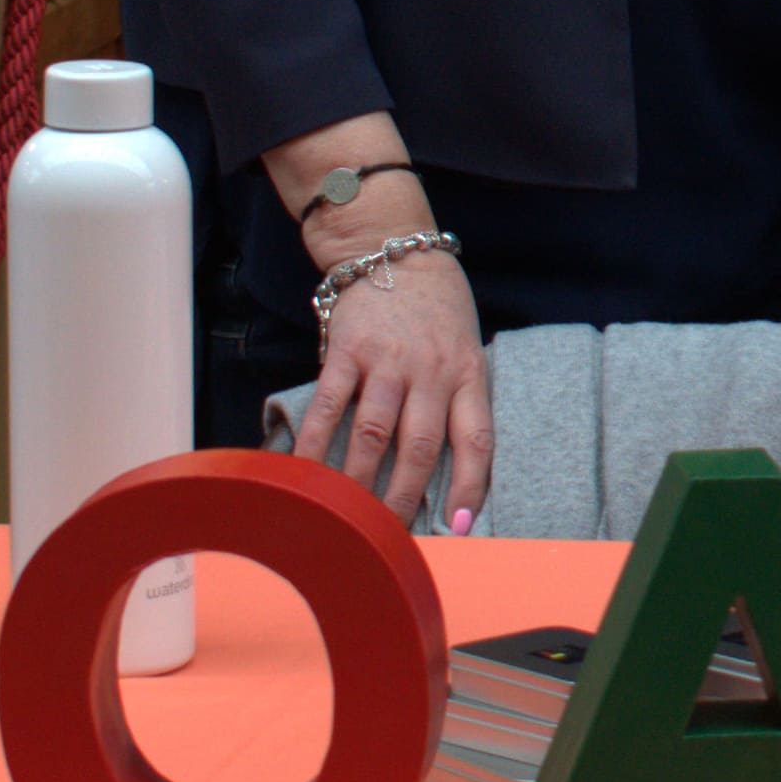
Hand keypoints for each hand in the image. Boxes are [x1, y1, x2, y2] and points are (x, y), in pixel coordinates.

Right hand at [290, 238, 491, 530]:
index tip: (457, 526)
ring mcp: (388, 359)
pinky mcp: (347, 349)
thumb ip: (454, 397)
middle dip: (405, 498)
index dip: (469, 486)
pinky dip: (315, 443)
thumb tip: (439, 469)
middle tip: (388, 534)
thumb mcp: (463, 347)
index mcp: (467, 372)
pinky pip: (330, 406)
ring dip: (359, 481)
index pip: (476, 439)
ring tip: (347, 515)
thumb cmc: (435, 307)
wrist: (392, 247)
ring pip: (374, 433)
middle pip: (420, 447)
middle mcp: (431, 369)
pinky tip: (304, 471)